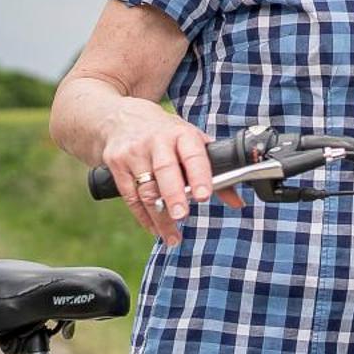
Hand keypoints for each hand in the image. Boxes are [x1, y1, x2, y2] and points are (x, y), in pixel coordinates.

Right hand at [97, 101, 243, 245]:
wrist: (121, 118)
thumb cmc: (165, 133)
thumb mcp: (191, 141)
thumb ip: (213, 170)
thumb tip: (237, 202)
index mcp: (181, 134)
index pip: (193, 155)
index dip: (199, 175)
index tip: (205, 195)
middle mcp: (156, 141)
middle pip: (165, 171)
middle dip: (174, 195)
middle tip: (181, 215)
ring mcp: (133, 152)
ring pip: (146, 189)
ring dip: (159, 216)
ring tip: (172, 235)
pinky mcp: (116, 165)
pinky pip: (130, 196)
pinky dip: (143, 216)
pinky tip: (154, 228)